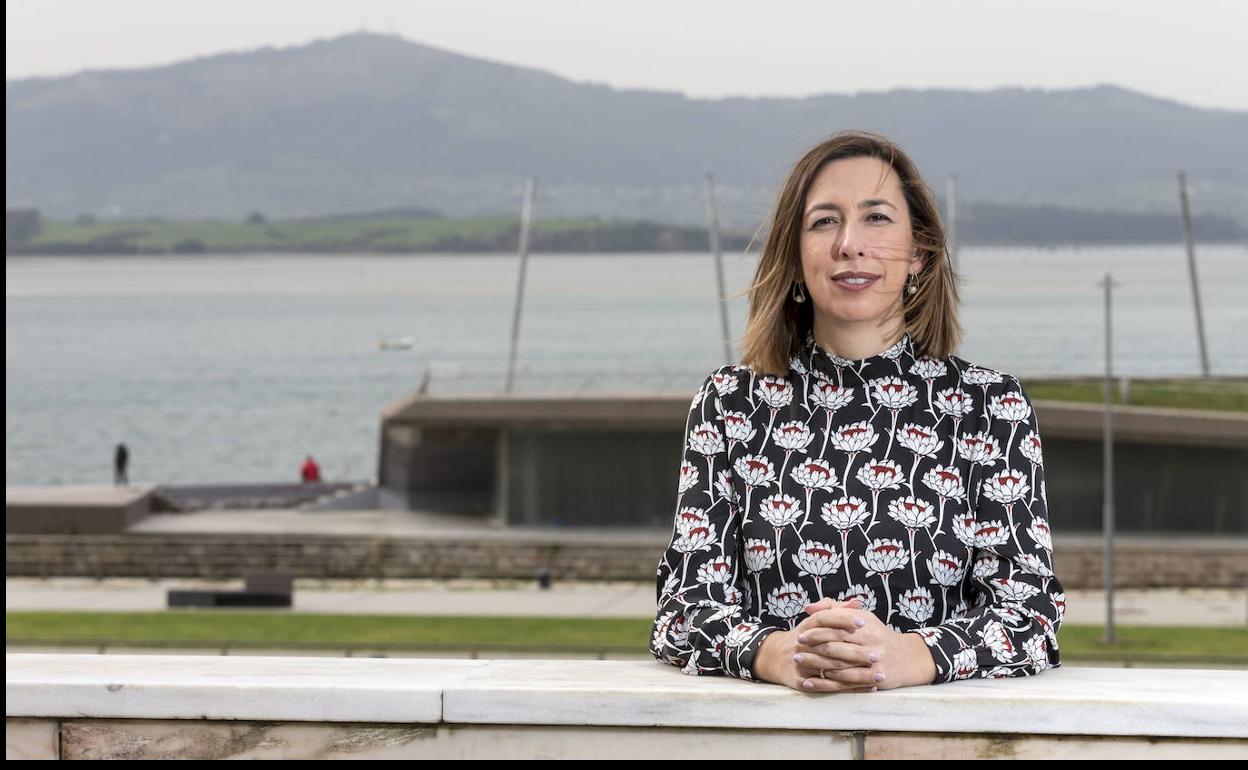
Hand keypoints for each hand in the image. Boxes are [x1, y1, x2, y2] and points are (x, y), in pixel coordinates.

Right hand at [754, 598, 879, 693]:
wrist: (777, 657)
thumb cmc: (806, 637)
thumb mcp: (816, 620)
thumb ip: (836, 610)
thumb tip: (857, 603)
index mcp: (808, 626)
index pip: (825, 619)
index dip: (844, 620)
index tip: (864, 623)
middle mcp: (803, 645)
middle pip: (831, 648)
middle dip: (855, 653)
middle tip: (877, 655)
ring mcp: (802, 664)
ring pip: (832, 670)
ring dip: (857, 674)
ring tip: (879, 674)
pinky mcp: (802, 682)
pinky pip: (829, 687)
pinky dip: (849, 689)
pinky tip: (869, 687)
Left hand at [792, 597, 934, 690]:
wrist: (906, 658)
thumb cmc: (876, 635)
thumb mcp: (859, 618)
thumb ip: (833, 609)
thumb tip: (808, 608)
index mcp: (865, 622)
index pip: (837, 624)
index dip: (817, 629)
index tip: (801, 633)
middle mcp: (871, 639)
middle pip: (837, 643)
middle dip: (814, 646)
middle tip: (796, 648)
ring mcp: (874, 659)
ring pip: (840, 662)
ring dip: (817, 664)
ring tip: (800, 662)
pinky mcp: (876, 676)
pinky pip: (849, 680)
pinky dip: (830, 681)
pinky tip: (815, 679)